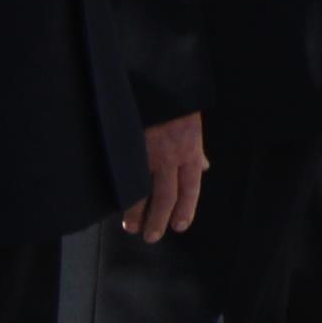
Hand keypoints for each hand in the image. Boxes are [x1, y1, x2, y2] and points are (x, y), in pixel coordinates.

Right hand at [124, 112, 204, 241]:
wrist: (160, 86)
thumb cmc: (178, 109)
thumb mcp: (195, 130)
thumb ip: (197, 153)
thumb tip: (205, 168)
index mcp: (190, 152)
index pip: (190, 189)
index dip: (186, 210)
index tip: (179, 226)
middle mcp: (171, 156)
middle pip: (166, 196)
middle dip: (159, 219)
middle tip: (152, 236)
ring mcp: (148, 154)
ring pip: (142, 191)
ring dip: (136, 213)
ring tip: (132, 227)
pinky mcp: (129, 149)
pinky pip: (126, 178)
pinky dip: (122, 193)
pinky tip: (117, 204)